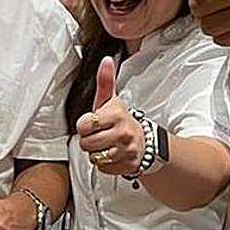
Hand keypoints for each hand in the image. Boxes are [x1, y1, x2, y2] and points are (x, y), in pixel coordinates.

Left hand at [75, 57, 143, 174]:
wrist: (145, 140)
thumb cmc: (121, 119)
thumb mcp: (111, 100)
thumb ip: (105, 81)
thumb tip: (106, 61)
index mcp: (116, 115)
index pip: (84, 125)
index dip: (84, 125)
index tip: (93, 123)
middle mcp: (123, 133)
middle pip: (86, 144)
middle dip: (89, 140)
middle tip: (99, 135)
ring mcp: (127, 151)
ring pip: (94, 157)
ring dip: (96, 153)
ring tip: (105, 144)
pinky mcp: (128, 166)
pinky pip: (103, 169)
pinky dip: (105, 164)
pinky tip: (112, 154)